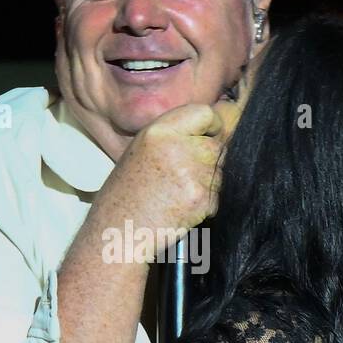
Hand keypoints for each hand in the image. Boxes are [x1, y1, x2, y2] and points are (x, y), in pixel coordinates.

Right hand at [93, 99, 242, 248]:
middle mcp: (176, 147)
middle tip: (184, 174)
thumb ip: (177, 134)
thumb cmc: (128, 192)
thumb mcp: (144, 149)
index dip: (212, 125)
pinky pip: (218, 195)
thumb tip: (224, 121)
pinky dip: (207, 202)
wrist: (118, 230)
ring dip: (209, 181)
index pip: (206, 113)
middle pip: (219, 143)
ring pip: (221, 170)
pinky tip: (182, 207)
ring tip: (178, 192)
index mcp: (159, 130)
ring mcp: (191, 173)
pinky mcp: (200, 198)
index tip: (208, 135)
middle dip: (210, 158)